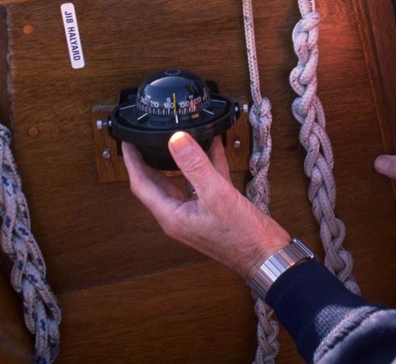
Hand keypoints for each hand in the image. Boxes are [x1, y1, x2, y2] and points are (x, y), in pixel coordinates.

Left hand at [123, 132, 290, 280]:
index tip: (127, 141)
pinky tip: (213, 147)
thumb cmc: (242, 236)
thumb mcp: (217, 195)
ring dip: (179, 160)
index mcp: (172, 216)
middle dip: (148, 160)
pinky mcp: (213, 210)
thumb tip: (176, 140)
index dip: (132, 161)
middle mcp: (180, 216)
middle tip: (143, 138)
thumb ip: (196, 166)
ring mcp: (196, 214)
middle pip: (157, 183)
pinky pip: (203, 183)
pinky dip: (206, 165)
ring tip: (176, 139)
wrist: (267, 256)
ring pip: (180, 181)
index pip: (142, 184)